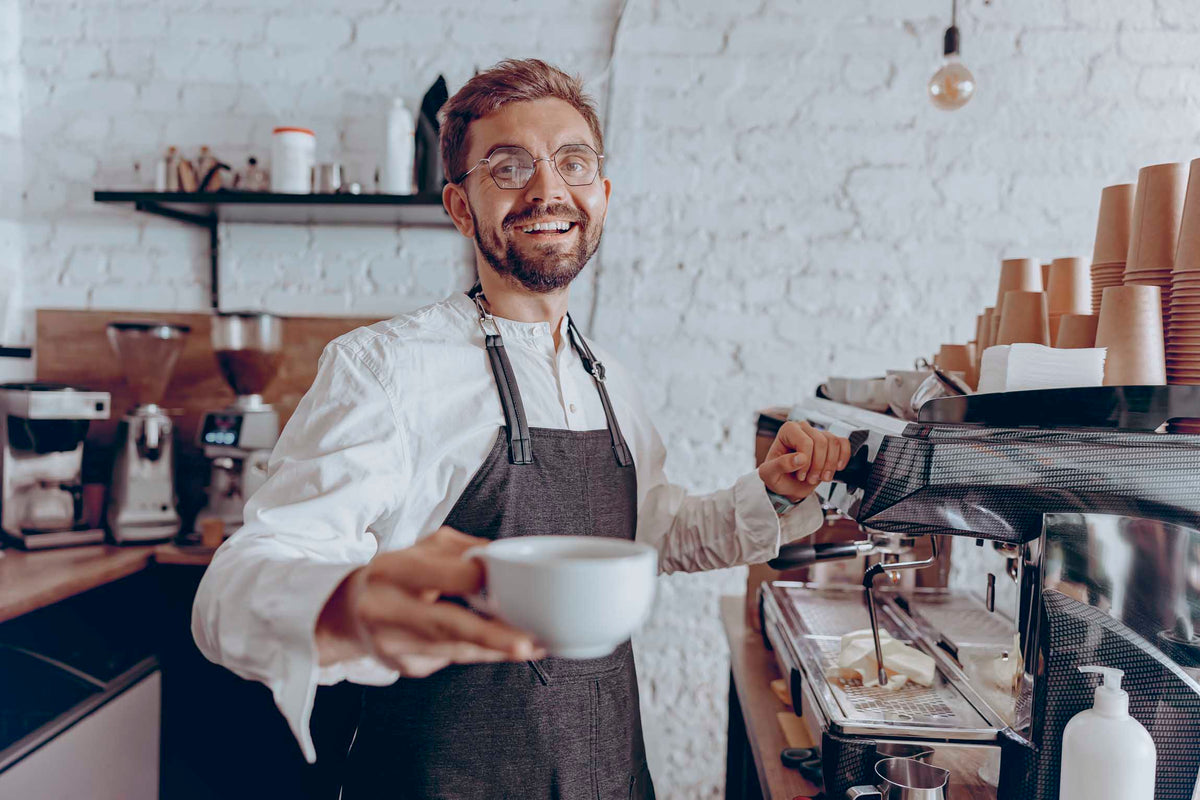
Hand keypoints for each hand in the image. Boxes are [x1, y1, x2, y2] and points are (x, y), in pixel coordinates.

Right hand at [315, 526, 543, 676]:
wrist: (349, 612)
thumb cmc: (396, 574)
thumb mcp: (422, 549)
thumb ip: (462, 551)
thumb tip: (505, 559)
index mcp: (391, 569)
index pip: (437, 575)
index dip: (473, 579)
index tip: (510, 581)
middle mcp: (386, 608)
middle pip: (443, 624)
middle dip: (489, 636)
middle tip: (526, 643)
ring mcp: (392, 643)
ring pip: (453, 649)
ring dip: (496, 648)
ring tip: (531, 645)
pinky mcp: (404, 666)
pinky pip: (451, 659)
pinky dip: (481, 653)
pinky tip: (503, 649)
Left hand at [757, 420, 850, 503]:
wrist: (788, 485)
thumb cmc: (777, 477)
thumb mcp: (770, 474)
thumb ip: (780, 465)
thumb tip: (800, 458)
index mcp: (787, 430)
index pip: (805, 442)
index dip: (806, 462)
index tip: (800, 475)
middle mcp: (803, 428)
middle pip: (821, 442)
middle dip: (818, 465)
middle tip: (810, 478)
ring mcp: (818, 434)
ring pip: (834, 443)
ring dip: (829, 465)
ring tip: (820, 477)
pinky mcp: (829, 442)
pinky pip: (843, 443)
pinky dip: (843, 457)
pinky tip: (836, 468)